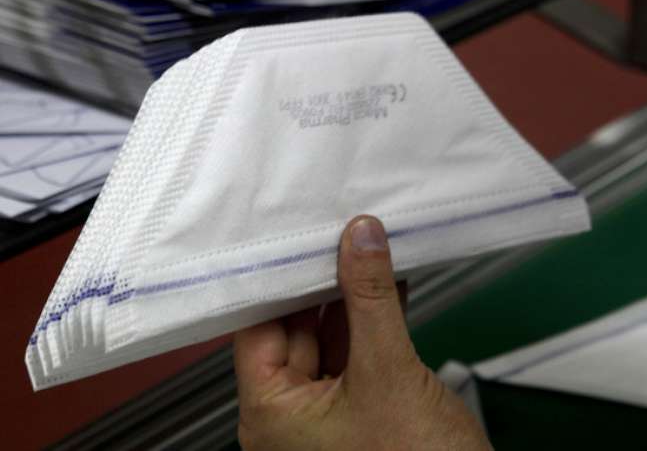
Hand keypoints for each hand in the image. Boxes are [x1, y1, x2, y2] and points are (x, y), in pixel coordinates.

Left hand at [234, 216, 491, 450]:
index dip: (275, 280)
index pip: (257, 329)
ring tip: (366, 247)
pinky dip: (374, 320)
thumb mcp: (387, 371)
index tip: (293, 235)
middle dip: (320, 281)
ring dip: (352, 297)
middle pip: (295, 329)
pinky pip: (359, 353)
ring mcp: (329, 414)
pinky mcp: (364, 409)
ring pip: (331, 338)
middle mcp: (290, 417)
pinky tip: (389, 283)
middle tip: (338, 229)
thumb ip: (371, 299)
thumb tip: (360, 239)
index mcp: (270, 416)